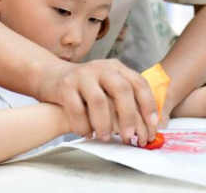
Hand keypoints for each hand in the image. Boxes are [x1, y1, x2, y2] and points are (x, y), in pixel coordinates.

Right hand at [37, 59, 158, 145]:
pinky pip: (76, 109)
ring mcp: (82, 75)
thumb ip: (125, 101)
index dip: (148, 105)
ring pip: (99, 101)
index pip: (138, 83)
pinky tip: (87, 134)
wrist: (51, 77)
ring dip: (104, 124)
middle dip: (129, 116)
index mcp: (117, 68)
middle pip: (122, 90)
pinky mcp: (65, 85)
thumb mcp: (107, 87)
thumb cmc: (86, 91)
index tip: (154, 126)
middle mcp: (102, 68)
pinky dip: (83, 126)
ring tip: (106, 137)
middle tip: (130, 137)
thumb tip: (149, 128)